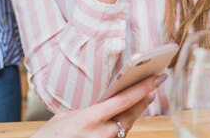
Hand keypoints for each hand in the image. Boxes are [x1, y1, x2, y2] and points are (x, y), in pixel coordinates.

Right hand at [32, 74, 166, 137]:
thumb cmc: (51, 136)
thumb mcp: (66, 116)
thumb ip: (88, 109)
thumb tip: (105, 103)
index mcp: (91, 118)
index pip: (124, 100)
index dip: (144, 88)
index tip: (158, 78)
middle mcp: (102, 134)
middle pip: (132, 114)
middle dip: (144, 100)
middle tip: (153, 87)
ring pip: (127, 126)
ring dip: (134, 113)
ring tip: (143, 99)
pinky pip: (119, 136)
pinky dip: (123, 126)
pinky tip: (125, 118)